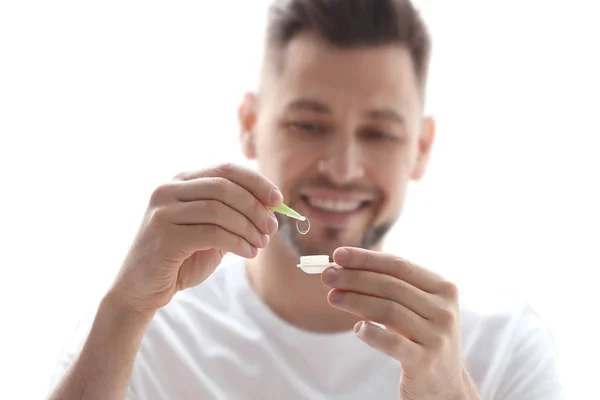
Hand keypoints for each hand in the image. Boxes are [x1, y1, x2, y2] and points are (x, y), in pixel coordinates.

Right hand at [108, 163, 281, 315]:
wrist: (141, 289)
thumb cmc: (180, 259)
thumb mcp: (211, 232)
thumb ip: (233, 216)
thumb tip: (271, 206)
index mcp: (181, 181)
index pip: (225, 169)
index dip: (255, 182)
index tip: (277, 199)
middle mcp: (168, 189)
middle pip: (224, 186)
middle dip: (255, 206)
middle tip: (272, 227)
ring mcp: (163, 210)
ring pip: (219, 209)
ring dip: (248, 227)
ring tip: (261, 244)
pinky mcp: (164, 235)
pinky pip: (212, 233)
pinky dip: (237, 242)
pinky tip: (248, 253)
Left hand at [322, 247, 480, 399]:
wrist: (445, 384)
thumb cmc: (421, 337)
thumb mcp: (414, 308)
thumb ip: (388, 289)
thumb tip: (343, 268)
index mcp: (443, 288)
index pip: (399, 265)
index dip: (366, 259)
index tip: (338, 255)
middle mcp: (444, 310)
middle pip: (391, 285)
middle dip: (355, 277)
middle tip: (327, 275)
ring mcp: (437, 336)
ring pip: (389, 310)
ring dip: (355, 300)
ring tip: (333, 297)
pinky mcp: (425, 361)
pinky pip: (392, 343)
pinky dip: (371, 333)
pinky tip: (356, 328)